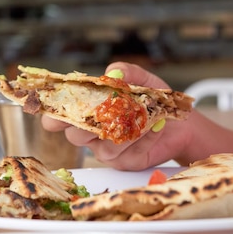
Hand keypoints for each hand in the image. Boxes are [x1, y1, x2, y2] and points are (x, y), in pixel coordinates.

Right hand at [41, 61, 189, 169]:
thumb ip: (126, 71)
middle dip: (87, 125)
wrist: (179, 122)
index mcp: (89, 110)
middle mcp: (93, 133)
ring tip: (145, 115)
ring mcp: (107, 150)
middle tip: (104, 113)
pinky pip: (127, 154)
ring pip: (104, 147)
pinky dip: (143, 138)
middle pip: (76, 136)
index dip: (54, 117)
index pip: (61, 117)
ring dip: (125, 130)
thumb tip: (113, 73)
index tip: (53, 116)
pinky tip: (155, 127)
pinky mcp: (126, 162)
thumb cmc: (153, 99)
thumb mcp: (141, 79)